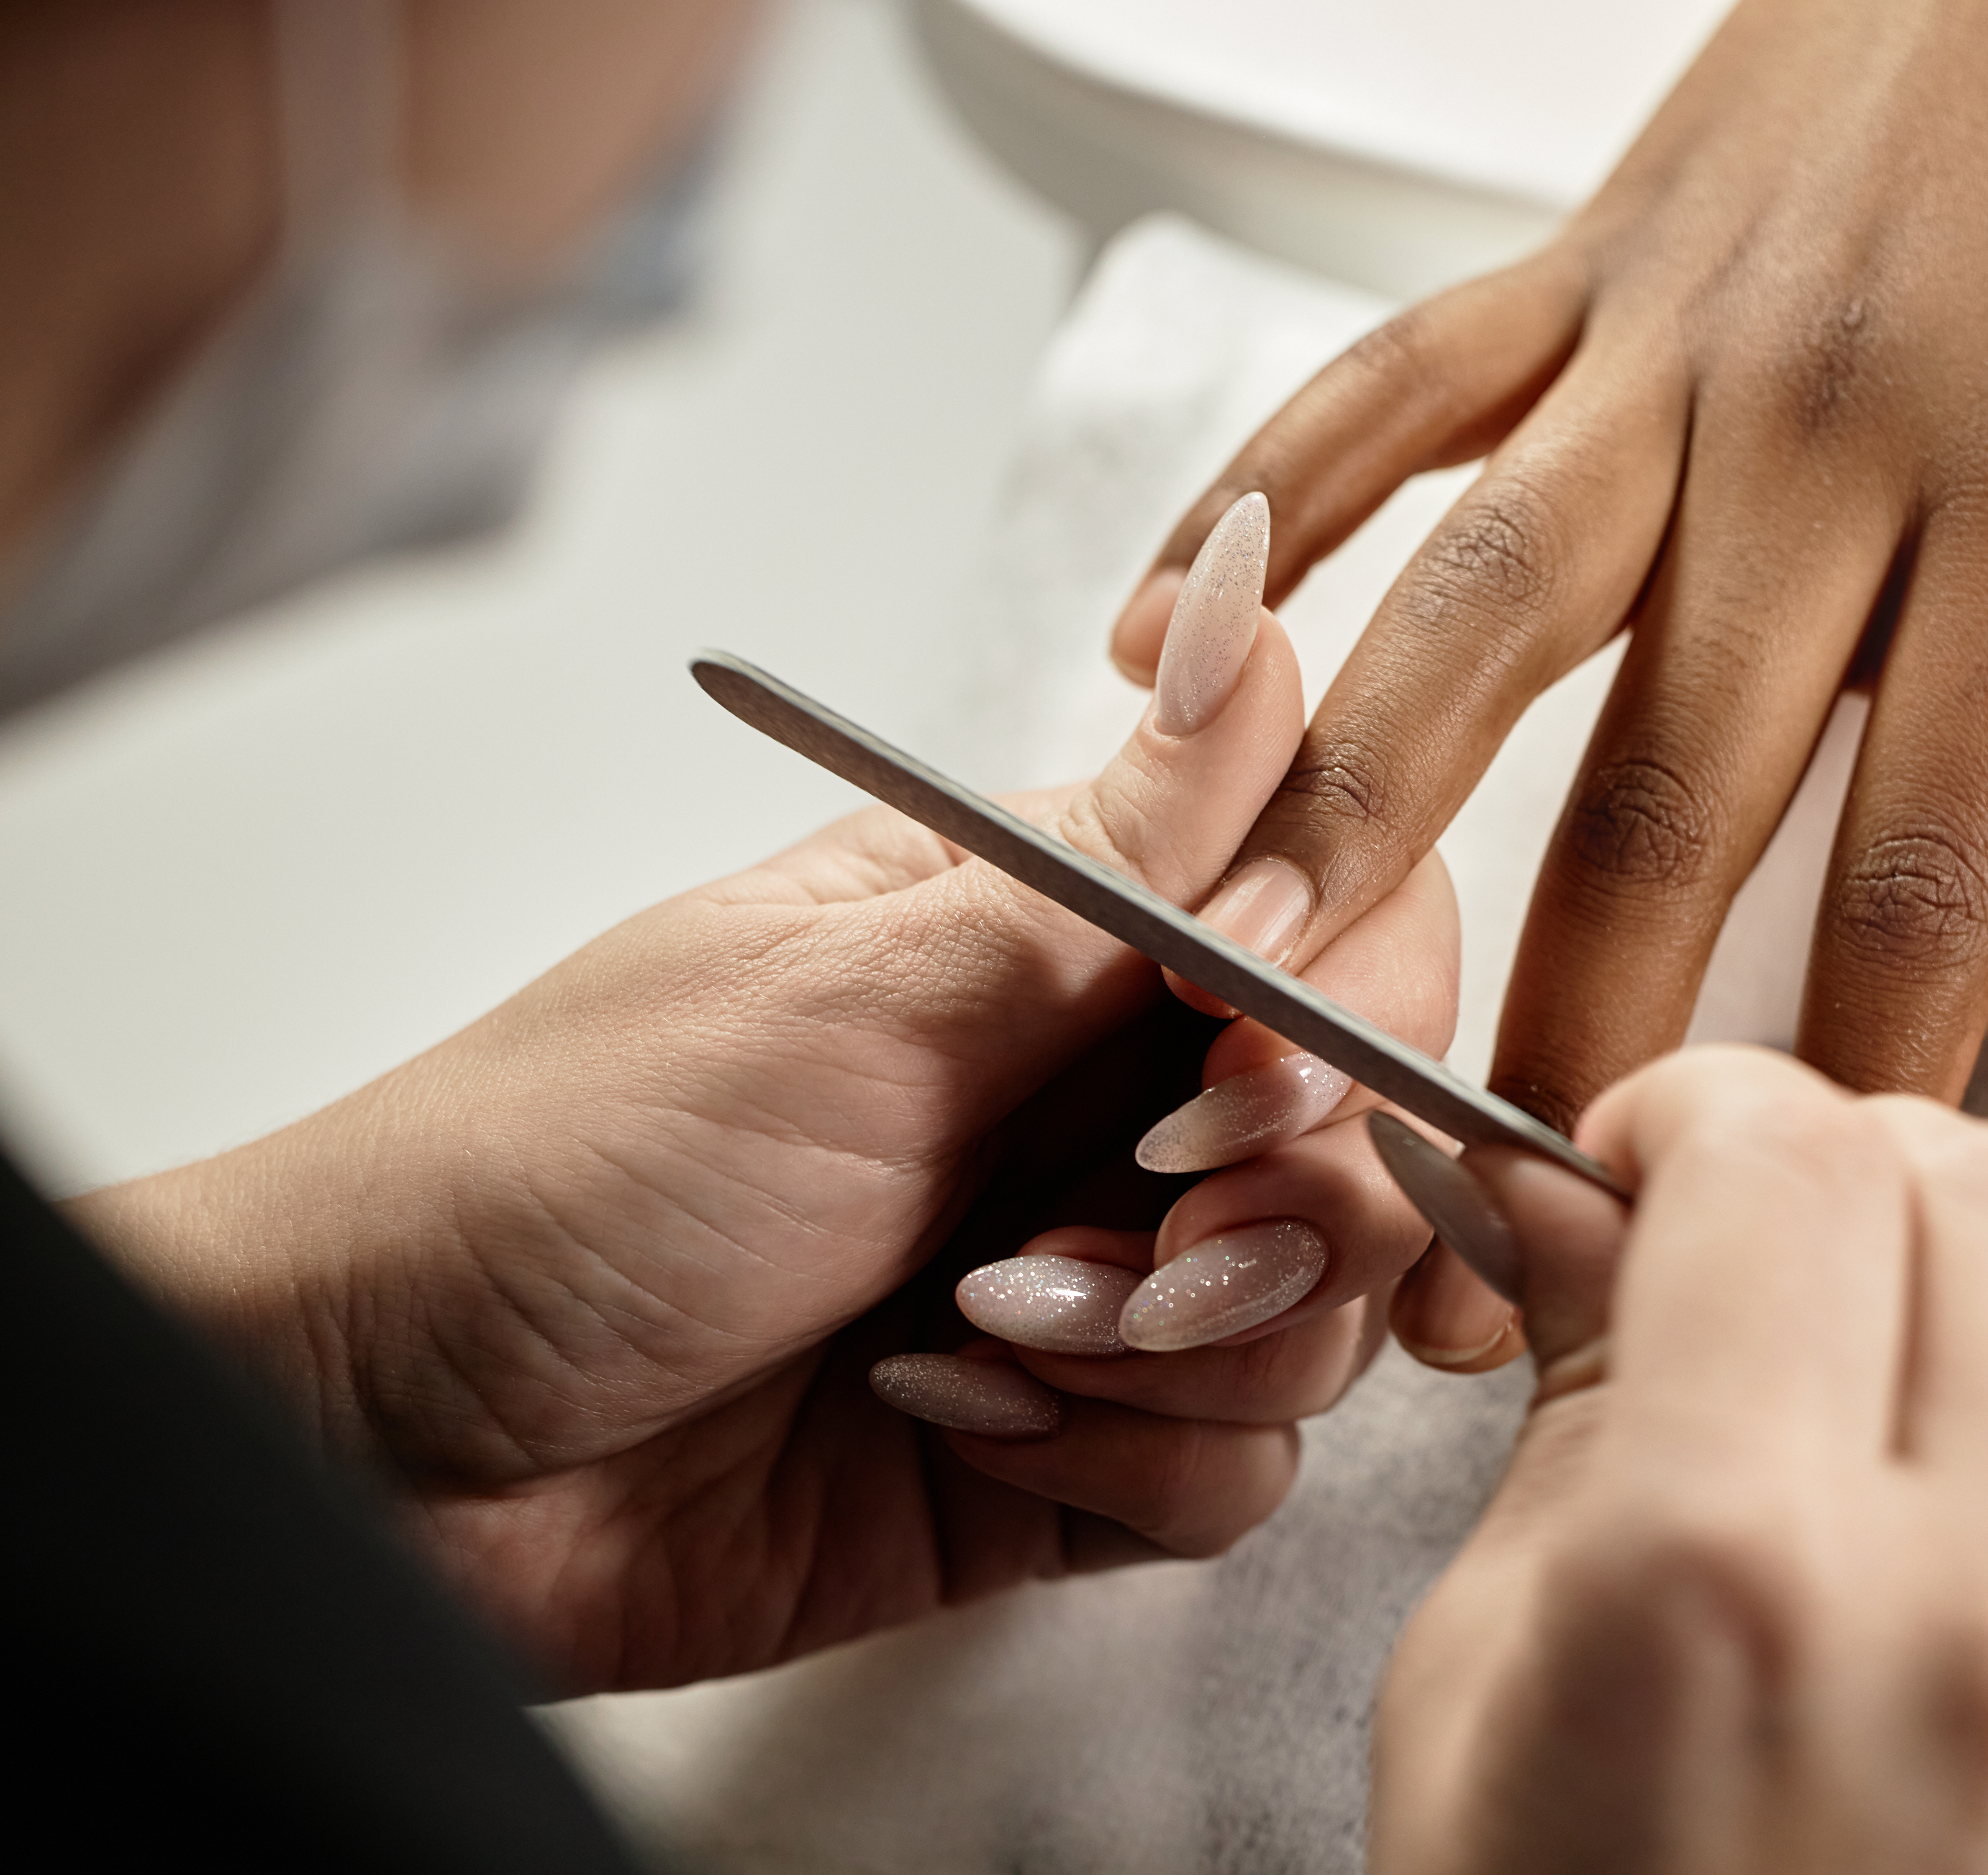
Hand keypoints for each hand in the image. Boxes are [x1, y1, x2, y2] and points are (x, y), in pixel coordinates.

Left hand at [72, 500, 1461, 1689]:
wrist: (395, 1447)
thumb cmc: (572, 1166)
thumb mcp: (856, 990)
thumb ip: (1117, 852)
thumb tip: (1246, 586)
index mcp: (1060, 941)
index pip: (1344, 920)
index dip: (1352, 1000)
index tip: (1238, 1060)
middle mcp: (1103, 1098)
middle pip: (1372, 1132)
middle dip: (1288, 1197)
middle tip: (1136, 1223)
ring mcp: (1100, 1282)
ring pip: (1326, 1312)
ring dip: (1187, 1341)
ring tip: (988, 1330)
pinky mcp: (1076, 1453)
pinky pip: (1239, 1468)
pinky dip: (1134, 1463)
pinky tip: (961, 1422)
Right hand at [1111, 0, 1987, 1120]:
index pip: (1923, 860)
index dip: (1854, 1068)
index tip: (1793, 1219)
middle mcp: (1818, 438)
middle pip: (1666, 786)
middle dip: (1565, 1015)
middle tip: (1476, 1190)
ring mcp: (1669, 339)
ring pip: (1477, 603)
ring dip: (1351, 798)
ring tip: (1250, 963)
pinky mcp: (1581, 256)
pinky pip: (1387, 386)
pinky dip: (1260, 501)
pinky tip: (1146, 627)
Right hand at [1373, 1049, 1987, 1873]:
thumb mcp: (1480, 1680)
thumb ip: (1566, 1402)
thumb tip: (1574, 1185)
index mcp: (1723, 1568)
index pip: (1780, 1153)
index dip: (1702, 1114)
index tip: (1665, 1167)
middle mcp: (1976, 1609)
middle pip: (1982, 1184)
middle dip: (1862, 1188)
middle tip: (1791, 1282)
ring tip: (1968, 1432)